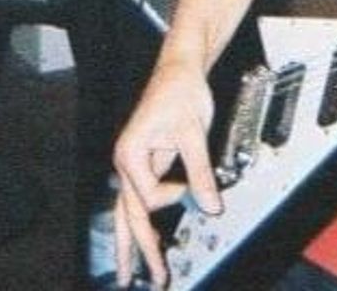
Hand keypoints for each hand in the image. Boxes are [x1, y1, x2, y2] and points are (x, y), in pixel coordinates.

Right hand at [112, 57, 221, 288]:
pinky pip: (139, 200)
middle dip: (139, 250)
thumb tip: (211, 206)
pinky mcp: (143, 164)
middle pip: (129, 215)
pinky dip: (140, 224)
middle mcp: (125, 163)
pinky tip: (144, 243)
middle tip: (153, 279)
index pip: (148, 195)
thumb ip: (201, 172)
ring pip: (127, 213)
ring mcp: (132, 165)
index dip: (173, 196)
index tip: (191, 187)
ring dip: (132, 244)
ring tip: (129, 276)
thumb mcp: (194, 131)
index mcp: (130, 153)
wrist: (180, 67)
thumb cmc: (182, 91)